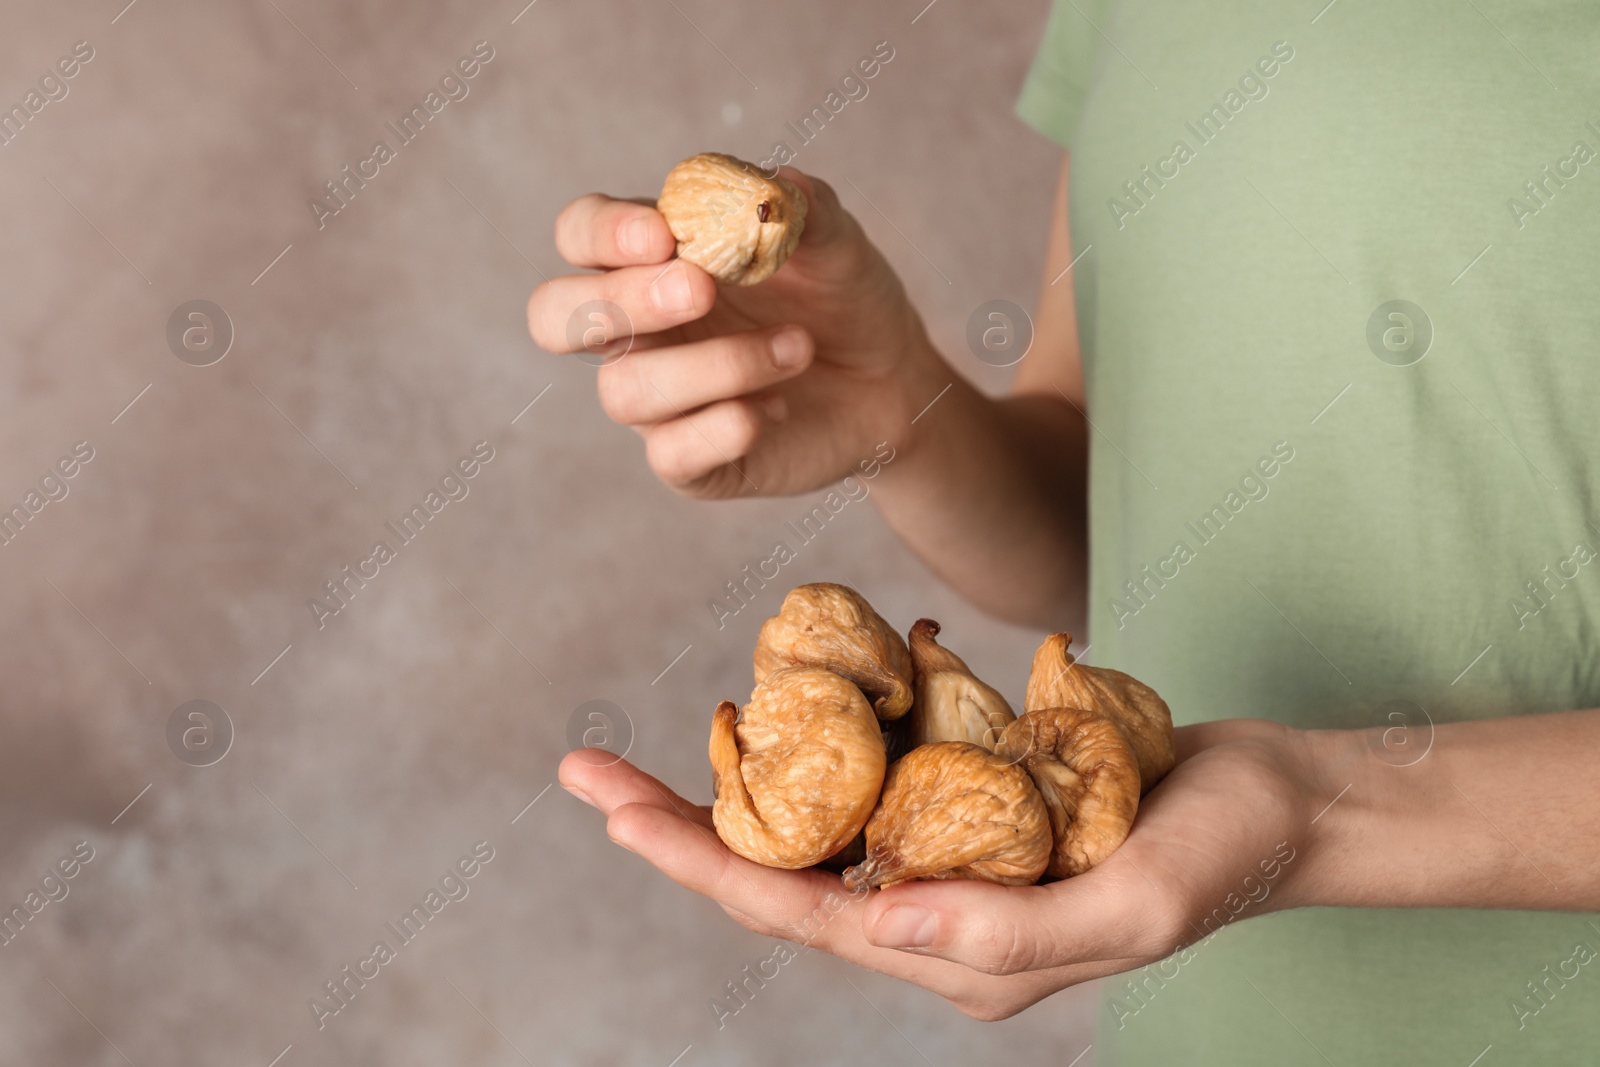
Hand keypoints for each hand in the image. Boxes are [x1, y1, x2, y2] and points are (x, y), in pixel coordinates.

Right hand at [527, 168, 945, 497]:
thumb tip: (777, 185)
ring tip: (797, 348)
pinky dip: (721, 429)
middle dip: (617, 302)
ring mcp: (658, 400)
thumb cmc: (842, 298)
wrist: (891, 379)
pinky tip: (776, 409)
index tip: (663, 236)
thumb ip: (803, 209)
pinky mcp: (690, 461)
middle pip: (553, 317)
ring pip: (624, 391)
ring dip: (716, 365)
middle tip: (700, 290)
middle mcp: (637, 330)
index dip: (602, 233)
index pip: (580, 235)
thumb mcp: (837, 245)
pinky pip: (670, 455)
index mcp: (651, 260)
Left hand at [559, 720, 1331, 1019]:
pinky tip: (797, 687)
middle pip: (779, 869)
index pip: (796, 914)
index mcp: (954, 952)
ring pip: (817, 818)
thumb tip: (873, 918)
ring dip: (740, 775)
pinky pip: (878, 768)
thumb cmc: (1221, 855)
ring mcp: (950, 853)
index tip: (617, 814)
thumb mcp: (1130, 903)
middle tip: (586, 773)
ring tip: (660, 733)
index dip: (700, 864)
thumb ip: (1006, 929)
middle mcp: (934, 911)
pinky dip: (830, 730)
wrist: (1280, 801)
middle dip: (680, 823)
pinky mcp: (971, 799)